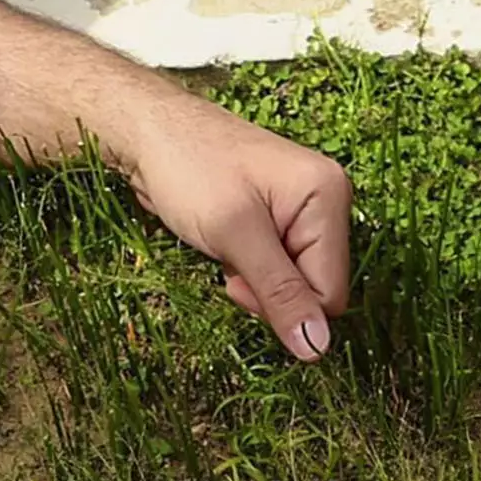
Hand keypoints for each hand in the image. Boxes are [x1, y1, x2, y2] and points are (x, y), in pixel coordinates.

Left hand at [97, 90, 352, 360]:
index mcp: (329, 196)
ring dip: (257, 281)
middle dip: (270, 291)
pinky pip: (278, 266)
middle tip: (230, 260)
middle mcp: (326, 203)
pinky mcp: (279, 218)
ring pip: (295, 281)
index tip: (239, 279)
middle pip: (316, 287)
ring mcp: (302, 210)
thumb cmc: (191, 170)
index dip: (286, 303)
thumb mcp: (235, 233)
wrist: (148, 131)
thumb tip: (317, 349)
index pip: (331, 291)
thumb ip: (279, 292)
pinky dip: (250, 267)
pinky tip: (227, 243)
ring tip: (225, 246)